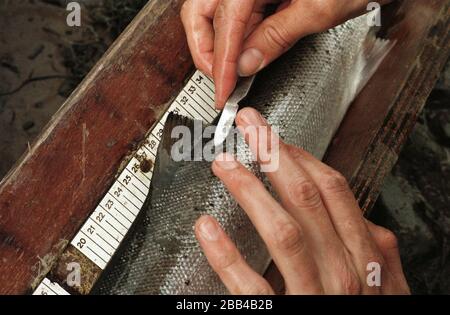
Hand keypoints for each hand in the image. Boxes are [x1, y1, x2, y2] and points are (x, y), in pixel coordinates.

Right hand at [181, 0, 391, 107]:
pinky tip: (247, 57)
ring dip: (223, 48)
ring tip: (233, 76)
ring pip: (218, 16)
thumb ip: (277, 36)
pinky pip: (240, 16)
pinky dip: (240, 39)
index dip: (221, 62)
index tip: (223, 90)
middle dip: (206, 50)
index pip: (224, 23)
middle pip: (203, 12)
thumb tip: (247, 64)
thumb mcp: (318, 10)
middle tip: (219, 80)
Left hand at [194, 108, 409, 293]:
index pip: (332, 192)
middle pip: (306, 199)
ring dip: (249, 191)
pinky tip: (206, 228)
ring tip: (225, 164)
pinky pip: (251, 286)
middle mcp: (341, 274)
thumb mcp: (389, 290)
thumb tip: (371, 224)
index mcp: (362, 258)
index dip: (301, 157)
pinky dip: (225, 254)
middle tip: (248, 127)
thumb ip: (381, 257)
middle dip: (274, 156)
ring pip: (281, 232)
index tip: (275, 138)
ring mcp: (311, 297)